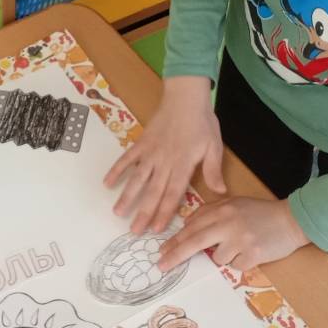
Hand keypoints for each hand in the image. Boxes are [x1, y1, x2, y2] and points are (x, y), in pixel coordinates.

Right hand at [103, 76, 225, 232]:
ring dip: (127, 196)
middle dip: (143, 212)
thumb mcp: (214, 146)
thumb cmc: (202, 122)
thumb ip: (213, 170)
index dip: (164, 212)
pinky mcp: (142, 143)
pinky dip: (116, 170)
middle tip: (134, 231)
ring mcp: (150, 153)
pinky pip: (127, 159)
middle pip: (153, 191)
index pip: (173, 193)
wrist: (185, 96)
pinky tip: (107, 183)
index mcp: (183, 165)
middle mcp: (164, 162)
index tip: (156, 228)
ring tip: (118, 212)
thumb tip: (220, 192)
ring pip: (137, 178)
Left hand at [158, 196, 307, 272]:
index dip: (175, 240)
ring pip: (218, 258)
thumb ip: (212, 213)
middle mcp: (229, 223)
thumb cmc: (261, 213)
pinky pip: (236, 266)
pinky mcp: (253, 254)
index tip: (162, 251)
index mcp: (223, 209)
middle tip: (161, 266)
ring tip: (242, 245)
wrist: (292, 220)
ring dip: (225, 256)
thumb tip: (188, 227)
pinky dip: (241, 262)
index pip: (192, 226)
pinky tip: (253, 251)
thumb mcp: (235, 204)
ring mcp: (241, 239)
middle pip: (195, 241)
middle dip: (175, 254)